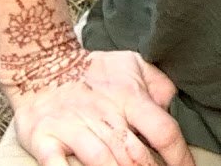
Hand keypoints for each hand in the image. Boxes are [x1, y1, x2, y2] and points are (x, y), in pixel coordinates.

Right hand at [11, 48, 191, 165]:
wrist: (41, 64)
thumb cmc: (93, 72)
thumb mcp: (131, 65)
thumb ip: (158, 85)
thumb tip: (175, 106)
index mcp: (128, 97)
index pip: (162, 130)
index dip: (179, 156)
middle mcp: (102, 114)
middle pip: (134, 153)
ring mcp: (72, 127)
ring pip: (102, 161)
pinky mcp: (44, 138)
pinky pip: (56, 164)